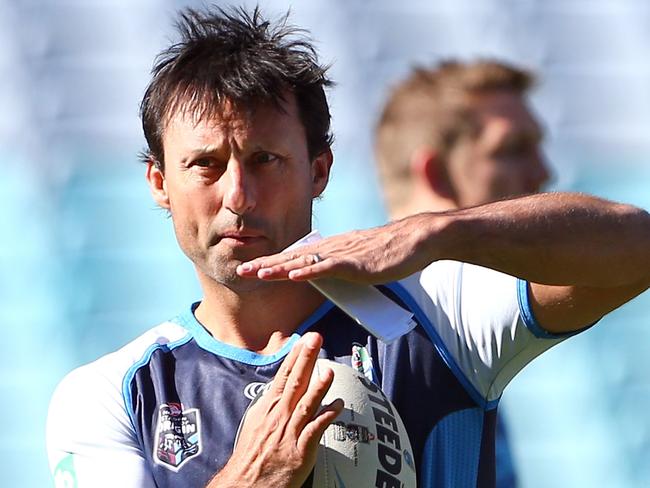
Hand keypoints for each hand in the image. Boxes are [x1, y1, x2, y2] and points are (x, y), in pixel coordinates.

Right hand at [208, 333, 342, 487]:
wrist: (245, 484)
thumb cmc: (253, 454)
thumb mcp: (258, 422)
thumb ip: (273, 404)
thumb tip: (284, 386)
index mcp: (268, 408)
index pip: (283, 377)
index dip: (294, 357)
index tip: (303, 339)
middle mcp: (279, 417)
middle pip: (295, 383)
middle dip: (305, 359)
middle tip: (315, 339)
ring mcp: (289, 433)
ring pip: (306, 404)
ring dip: (318, 386)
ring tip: (328, 369)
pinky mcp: (299, 451)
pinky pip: (315, 430)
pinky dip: (326, 416)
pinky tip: (338, 405)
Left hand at [236, 214, 437, 283]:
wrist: (417, 239)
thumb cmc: (391, 251)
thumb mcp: (360, 259)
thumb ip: (343, 266)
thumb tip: (328, 275)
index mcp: (333, 248)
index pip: (297, 256)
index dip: (273, 262)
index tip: (252, 267)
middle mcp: (333, 248)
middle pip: (293, 257)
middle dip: (266, 263)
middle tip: (241, 270)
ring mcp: (344, 254)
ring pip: (305, 261)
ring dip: (280, 268)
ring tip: (257, 273)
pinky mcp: (357, 263)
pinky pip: (328, 267)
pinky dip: (309, 271)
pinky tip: (293, 275)